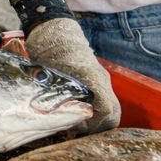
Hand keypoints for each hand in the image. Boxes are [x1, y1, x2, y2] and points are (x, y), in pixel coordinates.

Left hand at [25, 17, 120, 133]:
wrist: (54, 31)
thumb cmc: (49, 51)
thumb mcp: (47, 75)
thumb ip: (52, 96)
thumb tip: (54, 119)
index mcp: (92, 78)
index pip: (106, 110)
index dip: (94, 124)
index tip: (77, 125)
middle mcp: (101, 80)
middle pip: (113, 113)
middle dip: (98, 126)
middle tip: (77, 128)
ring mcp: (101, 79)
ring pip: (111, 108)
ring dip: (97, 120)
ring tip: (77, 122)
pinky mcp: (98, 80)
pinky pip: (105, 101)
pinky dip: (95, 111)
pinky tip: (77, 113)